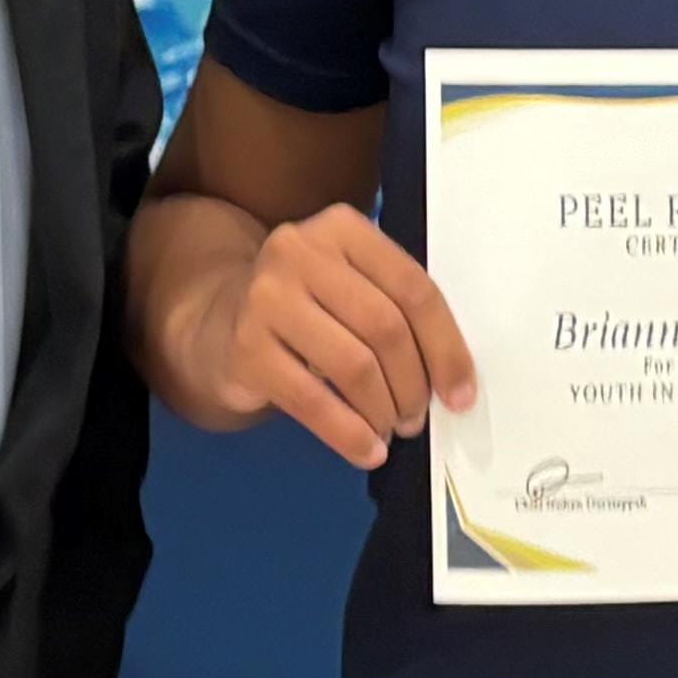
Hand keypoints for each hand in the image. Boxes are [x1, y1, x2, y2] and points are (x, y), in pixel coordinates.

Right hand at [195, 204, 475, 470]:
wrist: (218, 319)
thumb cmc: (307, 307)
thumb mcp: (351, 286)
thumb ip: (397, 310)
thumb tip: (453, 380)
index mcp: (342, 227)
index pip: (413, 288)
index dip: (446, 347)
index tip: (460, 394)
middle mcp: (300, 251)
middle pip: (386, 327)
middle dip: (413, 384)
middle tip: (417, 417)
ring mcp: (267, 297)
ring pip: (354, 365)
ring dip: (383, 410)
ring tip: (390, 430)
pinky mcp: (245, 347)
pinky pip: (313, 400)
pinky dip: (348, 434)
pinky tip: (365, 449)